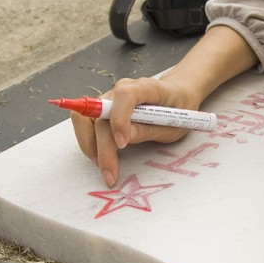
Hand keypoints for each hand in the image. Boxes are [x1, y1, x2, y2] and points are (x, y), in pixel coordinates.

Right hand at [72, 77, 201, 186]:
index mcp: (146, 87)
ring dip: (90, 146)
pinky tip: (102, 158)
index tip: (123, 144)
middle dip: (103, 148)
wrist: (177, 96)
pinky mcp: (103, 111)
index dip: (120, 119)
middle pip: (101, 116)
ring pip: (86, 120)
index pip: (125, 95)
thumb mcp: (173, 124)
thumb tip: (125, 138)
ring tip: (106, 168)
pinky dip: (90, 143)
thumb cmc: (177, 109)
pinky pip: (87, 124)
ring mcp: (110, 99)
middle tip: (110, 174)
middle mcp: (122, 89)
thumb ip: (149, 130)